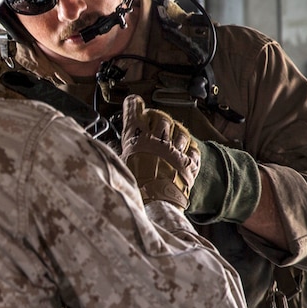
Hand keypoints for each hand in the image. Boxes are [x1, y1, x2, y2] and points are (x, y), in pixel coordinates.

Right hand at [119, 94, 200, 208]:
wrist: (156, 205)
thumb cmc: (135, 188)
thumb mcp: (119, 167)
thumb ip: (118, 154)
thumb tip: (113, 148)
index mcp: (138, 140)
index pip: (135, 113)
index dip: (133, 105)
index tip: (134, 102)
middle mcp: (159, 141)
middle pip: (161, 118)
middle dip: (156, 117)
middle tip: (152, 120)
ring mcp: (176, 152)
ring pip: (181, 131)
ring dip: (175, 131)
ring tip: (170, 136)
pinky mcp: (188, 164)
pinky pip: (193, 149)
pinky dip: (189, 148)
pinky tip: (185, 150)